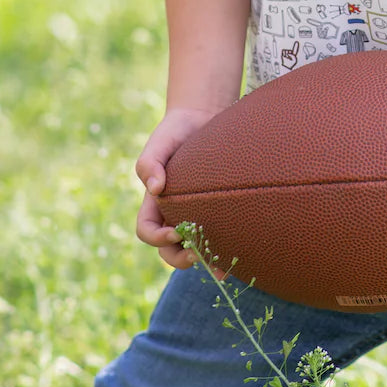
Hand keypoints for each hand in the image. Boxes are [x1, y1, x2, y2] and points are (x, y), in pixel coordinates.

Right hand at [135, 107, 222, 270]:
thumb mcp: (158, 141)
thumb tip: (155, 187)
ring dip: (205, 260)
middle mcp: (172, 213)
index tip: (173, 233)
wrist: (202, 118)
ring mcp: (194, 213)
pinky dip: (225, 247)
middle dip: (179, 258)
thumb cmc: (175, 131)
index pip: (146, 229)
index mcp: (155, 202)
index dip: (156, 237)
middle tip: (195, 256)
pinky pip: (218, 233)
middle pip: (168, 249)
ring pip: (194, 246)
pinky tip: (240, 254)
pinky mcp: (216, 209)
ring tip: (221, 268)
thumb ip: (150, 162)